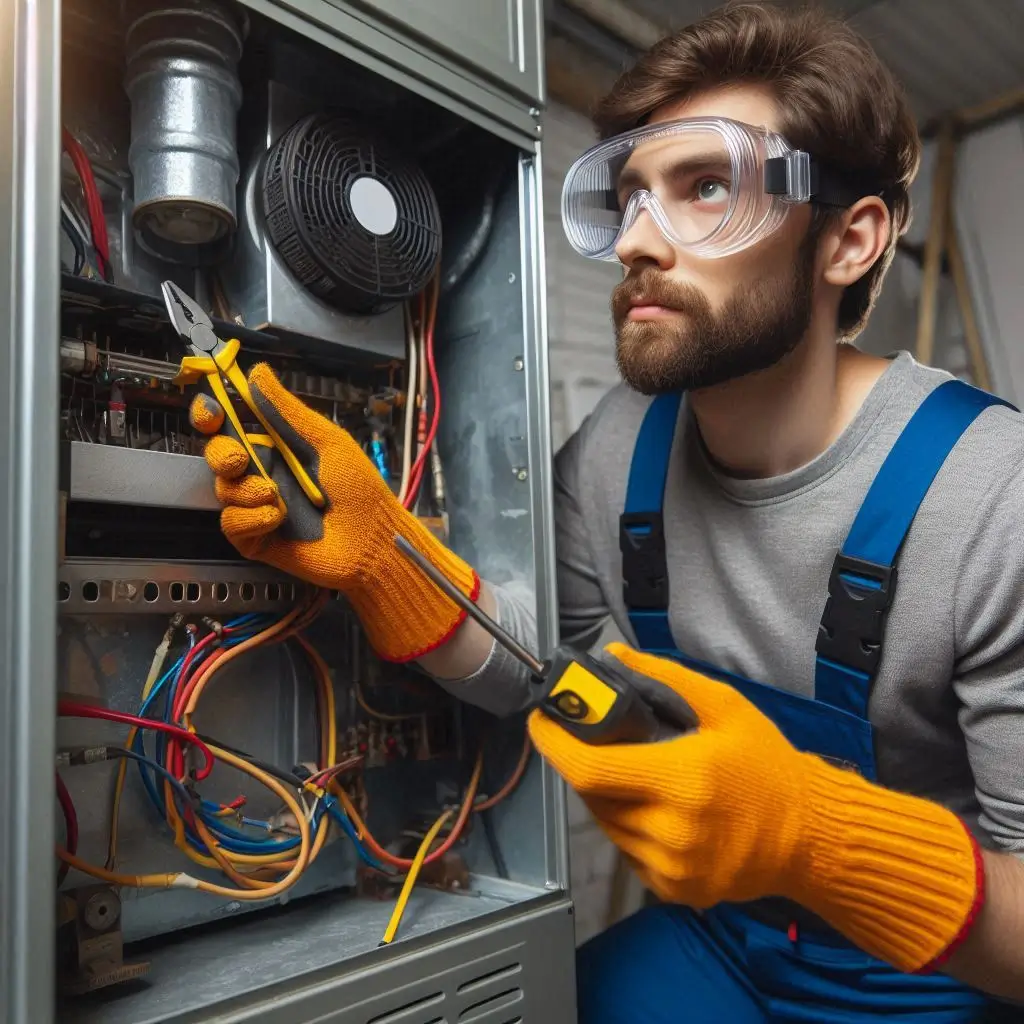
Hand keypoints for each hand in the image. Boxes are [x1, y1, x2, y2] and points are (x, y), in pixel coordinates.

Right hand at [190, 363, 478, 661]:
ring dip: (248, 491)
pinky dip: (252, 519)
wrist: (371, 540)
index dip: (212, 417)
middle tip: (241, 461)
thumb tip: (257, 371)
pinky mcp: (255, 539)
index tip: (210, 413)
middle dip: (222, 455)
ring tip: (277, 497)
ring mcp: (257, 508)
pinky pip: (231, 523)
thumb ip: (288, 410)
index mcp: (278, 448)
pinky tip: (278, 519)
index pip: (232, 427)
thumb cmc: (359, 489)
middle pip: (219, 457)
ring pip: (224, 491)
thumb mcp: (326, 441)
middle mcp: (263, 475)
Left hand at [529, 643, 982, 972]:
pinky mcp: (676, 891)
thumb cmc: (769, 764)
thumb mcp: (724, 706)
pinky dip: (628, 826)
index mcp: (680, 781)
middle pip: (592, 797)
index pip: (589, 770)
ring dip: (605, 796)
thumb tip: (613, 655)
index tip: (540, 721)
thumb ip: (664, 678)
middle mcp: (670, 831)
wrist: (812, 834)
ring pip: (607, 826)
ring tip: (629, 771)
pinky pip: (629, 853)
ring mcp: (672, 869)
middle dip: (583, 764)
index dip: (555, 746)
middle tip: (594, 740)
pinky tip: (653, 807)